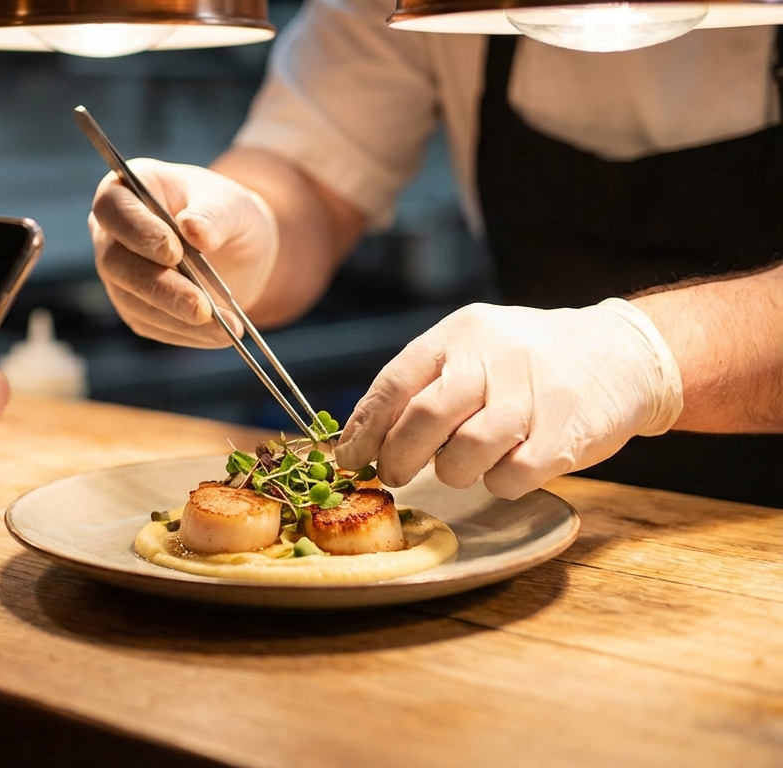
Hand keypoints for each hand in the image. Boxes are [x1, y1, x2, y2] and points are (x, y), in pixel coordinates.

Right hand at [90, 159, 278, 347]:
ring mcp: (119, 274)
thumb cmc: (226, 213)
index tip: (173, 251)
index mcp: (127, 191)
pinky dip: (187, 332)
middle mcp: (111, 234)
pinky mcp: (134, 307)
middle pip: (115, 261)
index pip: (111, 206)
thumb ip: (214, 215)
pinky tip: (221, 333)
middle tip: (201, 306)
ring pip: (132, 299)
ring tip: (226, 326)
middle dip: (160, 286)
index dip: (136, 230)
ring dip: (177, 316)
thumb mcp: (232, 204)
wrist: (236, 247)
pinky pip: (152, 323)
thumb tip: (194, 232)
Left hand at [335, 300, 682, 498]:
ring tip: (461, 464)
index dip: (365, 429)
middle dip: (398, 458)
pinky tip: (506, 466)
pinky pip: (511, 476)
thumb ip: (423, 384)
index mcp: (460, 334)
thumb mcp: (473, 349)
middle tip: (395, 474)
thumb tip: (361, 437)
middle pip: (423, 419)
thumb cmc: (527, 363)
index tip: (349, 458)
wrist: (623, 353)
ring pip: (465, 452)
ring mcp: (534, 394)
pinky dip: (499, 482)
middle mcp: (494, 357)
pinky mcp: (567, 433)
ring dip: (452, 471)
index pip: (394, 384)